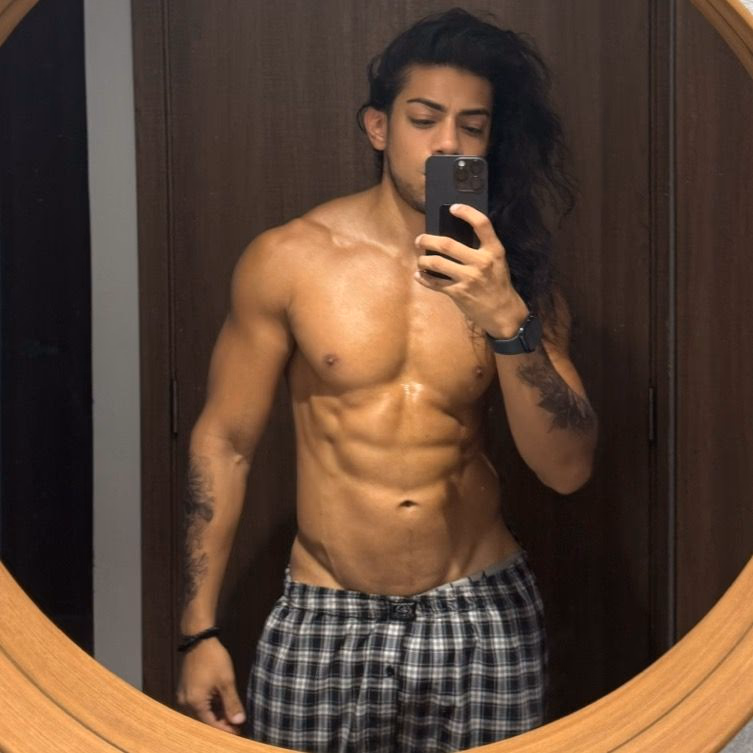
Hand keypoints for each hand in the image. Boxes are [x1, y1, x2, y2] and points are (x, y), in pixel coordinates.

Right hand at [176, 638, 245, 734]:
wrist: (200, 639)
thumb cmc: (213, 659)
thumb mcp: (226, 681)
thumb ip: (232, 703)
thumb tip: (239, 721)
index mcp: (194, 702)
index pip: (211, 724)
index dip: (225, 729)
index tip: (238, 732)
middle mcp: (185, 702)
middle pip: (205, 719)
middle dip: (221, 722)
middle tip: (237, 724)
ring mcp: (184, 694)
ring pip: (202, 711)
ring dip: (216, 713)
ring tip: (232, 715)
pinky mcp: (186, 688)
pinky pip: (198, 702)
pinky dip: (210, 705)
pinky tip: (222, 704)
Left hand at [414, 203, 528, 337]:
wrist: (503, 312)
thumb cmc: (498, 284)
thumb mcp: (498, 261)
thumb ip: (482, 248)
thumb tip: (455, 235)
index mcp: (494, 251)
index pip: (482, 224)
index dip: (466, 212)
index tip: (453, 208)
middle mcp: (481, 262)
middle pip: (447, 244)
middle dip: (427, 240)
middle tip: (420, 240)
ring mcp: (469, 278)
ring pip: (437, 263)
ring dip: (423, 261)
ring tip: (421, 260)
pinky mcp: (459, 293)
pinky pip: (435, 283)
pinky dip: (424, 279)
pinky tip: (419, 276)